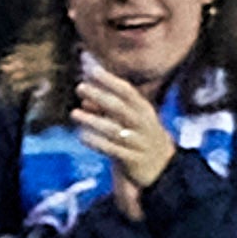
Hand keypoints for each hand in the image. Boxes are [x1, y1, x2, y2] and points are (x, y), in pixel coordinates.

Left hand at [71, 69, 176, 196]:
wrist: (162, 167)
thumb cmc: (139, 137)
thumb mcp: (128, 121)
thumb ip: (107, 111)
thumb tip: (85, 101)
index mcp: (144, 109)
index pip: (127, 91)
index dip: (110, 80)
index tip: (93, 71)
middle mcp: (143, 124)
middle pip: (119, 107)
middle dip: (99, 96)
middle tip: (80, 87)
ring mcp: (139, 142)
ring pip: (113, 130)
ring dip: (93, 120)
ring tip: (74, 113)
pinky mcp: (133, 160)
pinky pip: (112, 150)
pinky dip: (97, 142)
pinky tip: (82, 136)